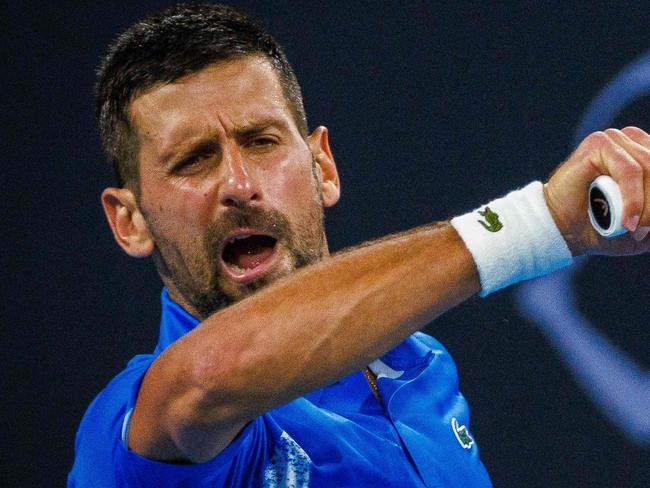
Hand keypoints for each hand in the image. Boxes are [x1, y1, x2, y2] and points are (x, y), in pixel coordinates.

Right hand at [544, 126, 649, 255]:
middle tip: (642, 232)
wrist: (563, 231)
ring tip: (631, 228)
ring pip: (649, 170)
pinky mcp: (599, 143)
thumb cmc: (602, 228)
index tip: (649, 229)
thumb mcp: (646, 225)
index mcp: (647, 154)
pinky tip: (626, 221)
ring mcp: (616, 139)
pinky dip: (632, 198)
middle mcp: (634, 142)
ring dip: (646, 207)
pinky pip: (629, 170)